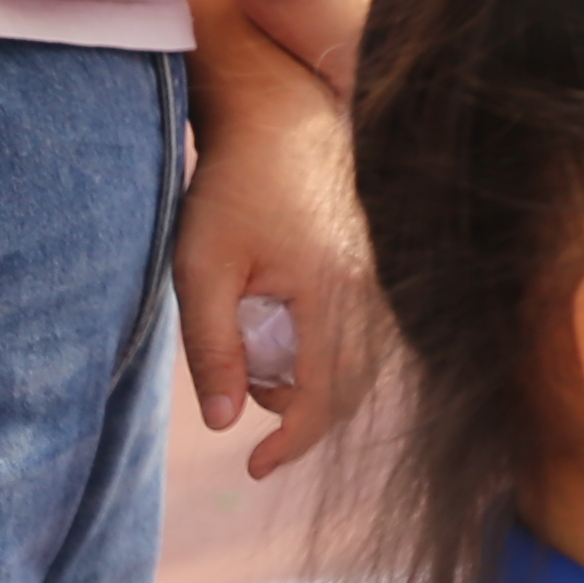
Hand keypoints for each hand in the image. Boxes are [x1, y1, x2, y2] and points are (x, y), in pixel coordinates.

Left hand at [175, 10, 370, 479]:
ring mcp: (381, 276)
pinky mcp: (378, 264)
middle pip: (352, 389)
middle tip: (251, 420)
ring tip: (262, 368)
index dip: (291, 442)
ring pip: (363, 363)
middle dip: (301, 418)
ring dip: (316, 385)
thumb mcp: (202, 269)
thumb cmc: (234, 188)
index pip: (324, 398)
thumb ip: (213, 347)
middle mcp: (370, 291)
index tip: (253, 465)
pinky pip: (367, 333)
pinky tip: (292, 338)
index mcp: (332, 295)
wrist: (284, 117)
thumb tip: (225, 422)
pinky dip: (332, 355)